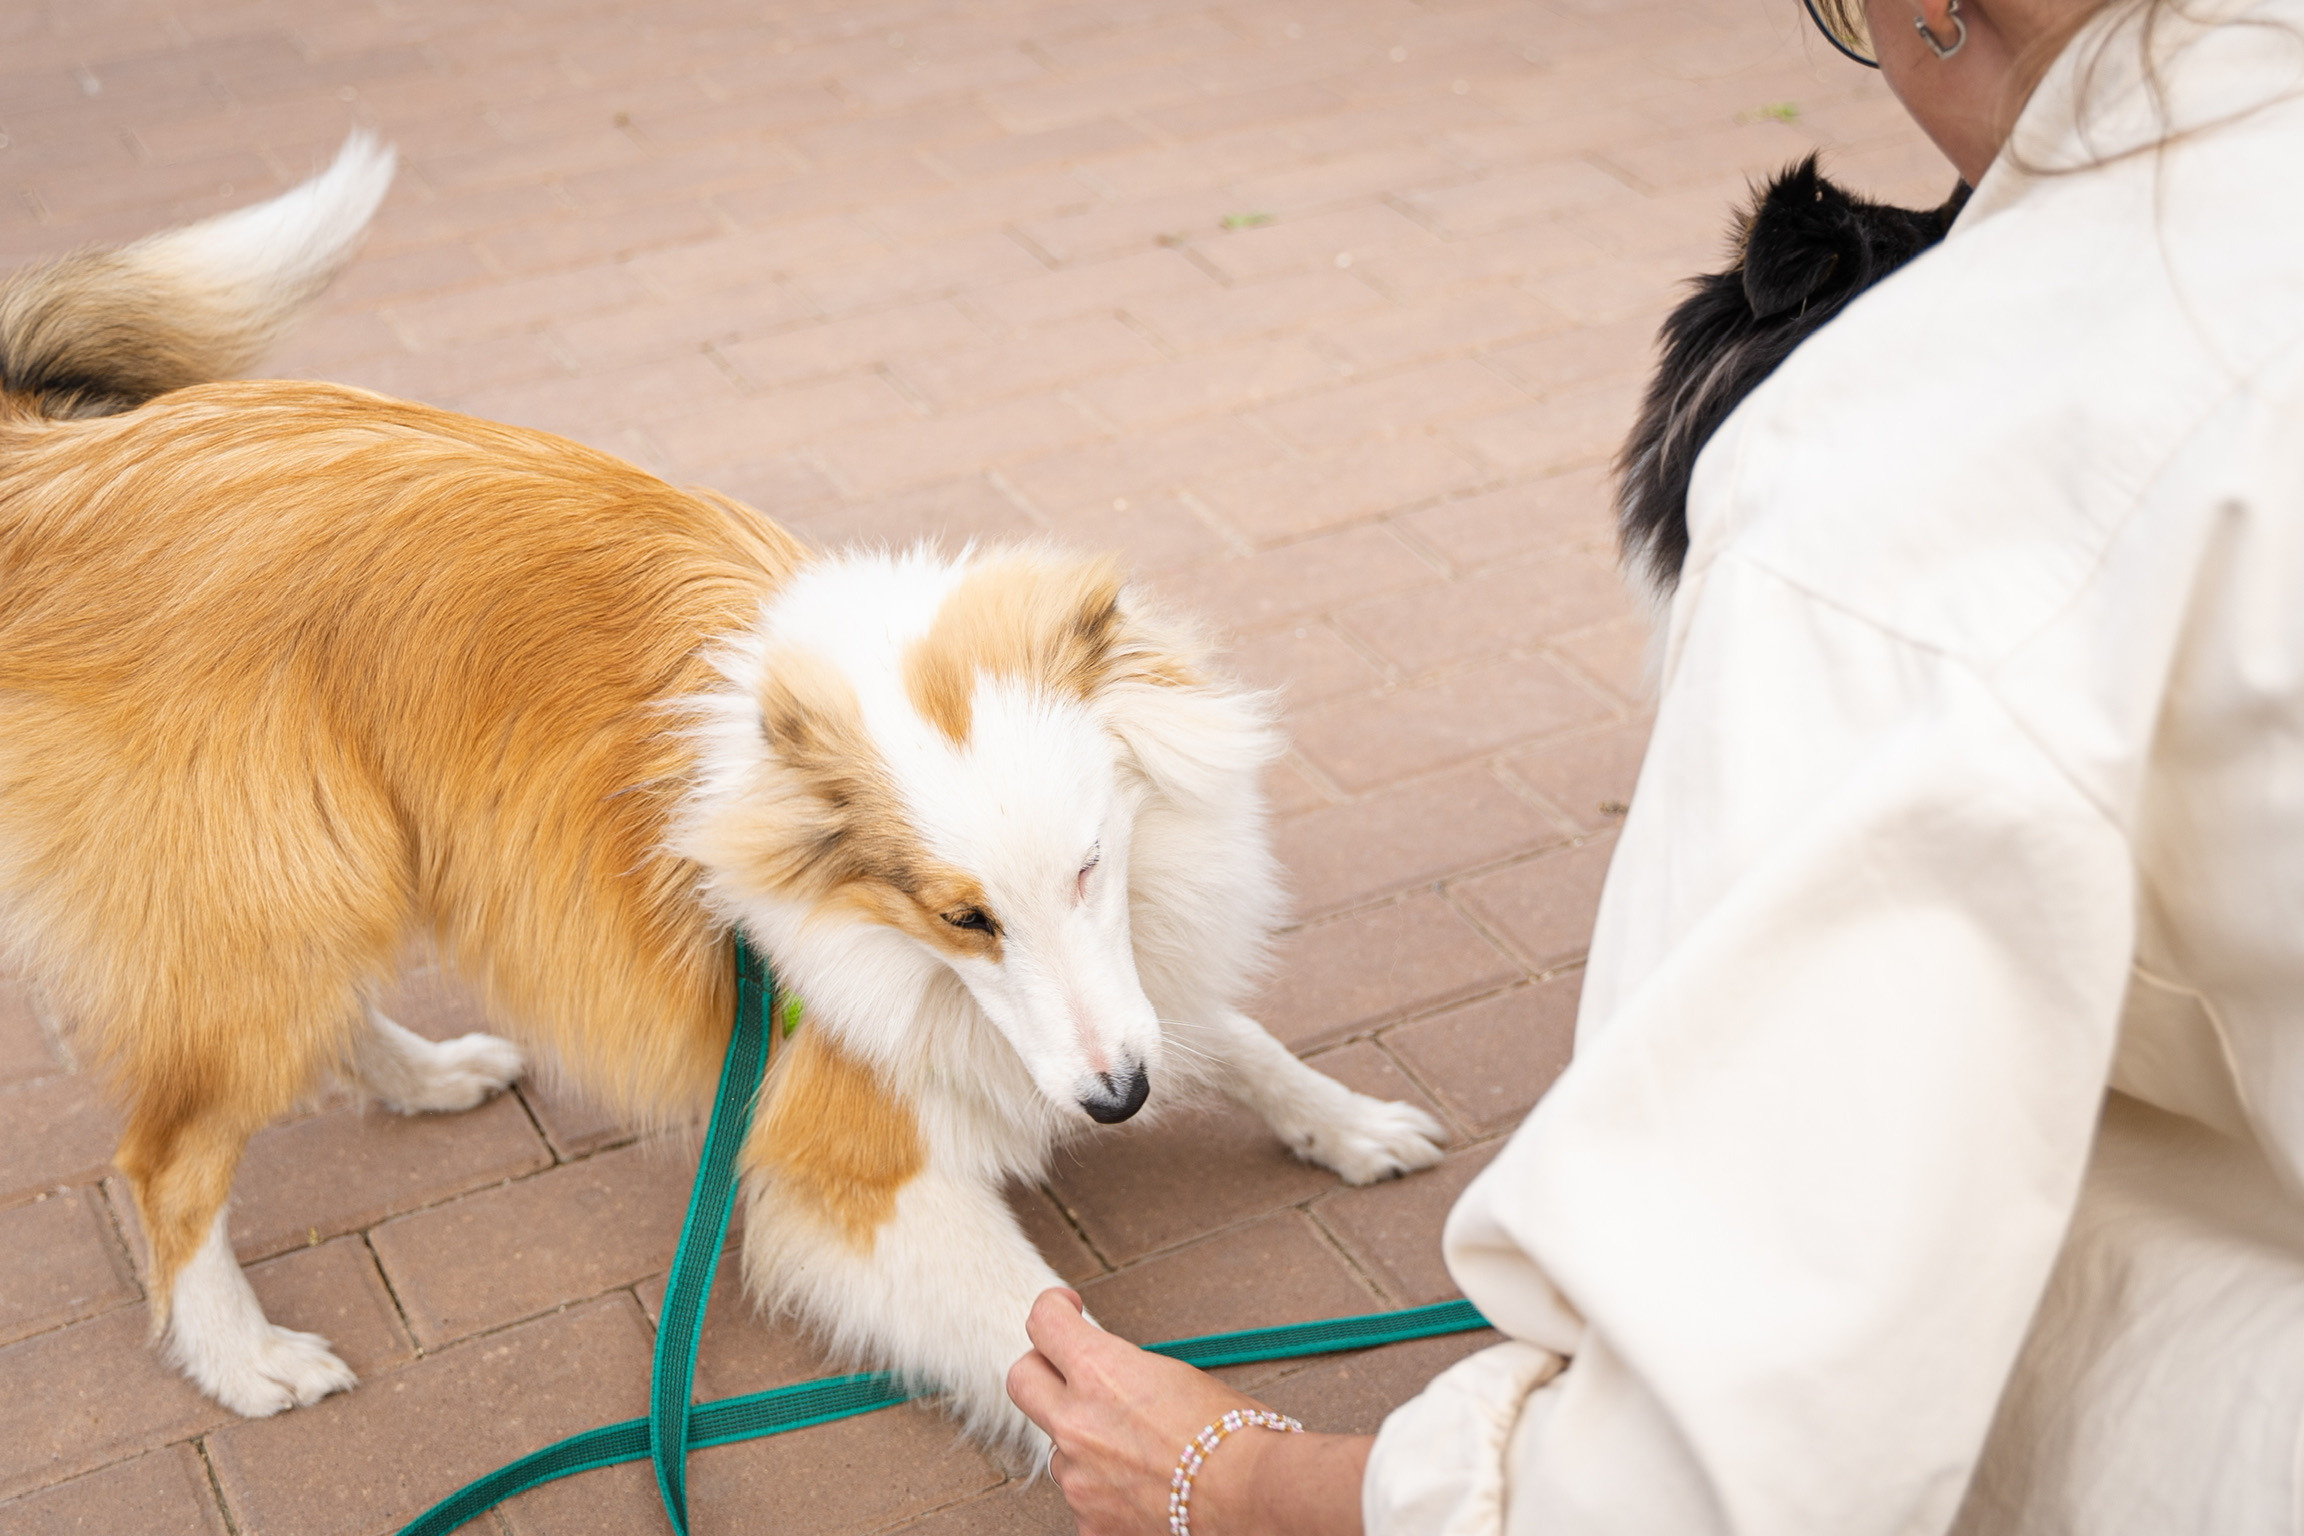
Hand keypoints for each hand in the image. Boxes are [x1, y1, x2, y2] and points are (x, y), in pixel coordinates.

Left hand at [1006, 1287, 1370, 1535]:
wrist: (1251, 1495)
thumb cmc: (1231, 1432)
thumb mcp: (1174, 1376)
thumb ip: (1126, 1373)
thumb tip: (1115, 1378)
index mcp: (1100, 1371)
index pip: (1043, 1322)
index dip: (1053, 1308)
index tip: (1066, 1310)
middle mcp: (1076, 1421)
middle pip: (1022, 1379)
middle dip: (1041, 1368)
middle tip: (1068, 1370)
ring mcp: (1078, 1476)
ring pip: (1058, 1447)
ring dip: (1083, 1440)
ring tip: (1137, 1449)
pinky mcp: (1089, 1521)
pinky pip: (1083, 1497)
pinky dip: (1105, 1490)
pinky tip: (1143, 1487)